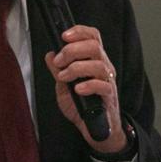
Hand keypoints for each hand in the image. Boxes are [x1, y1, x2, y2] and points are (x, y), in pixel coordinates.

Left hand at [44, 25, 126, 152]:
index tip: (64, 36)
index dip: (80, 31)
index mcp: (94, 61)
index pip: (93, 37)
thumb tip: (50, 55)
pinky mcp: (110, 97)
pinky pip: (103, 85)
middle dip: (72, 50)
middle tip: (59, 61)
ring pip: (98, 64)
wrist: (96, 130)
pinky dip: (88, 85)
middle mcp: (104, 67)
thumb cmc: (83, 107)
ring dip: (76, 68)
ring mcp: (108, 81)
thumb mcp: (64, 87)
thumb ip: (58, 71)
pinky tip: (77, 89)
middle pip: (94, 46)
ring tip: (64, 77)